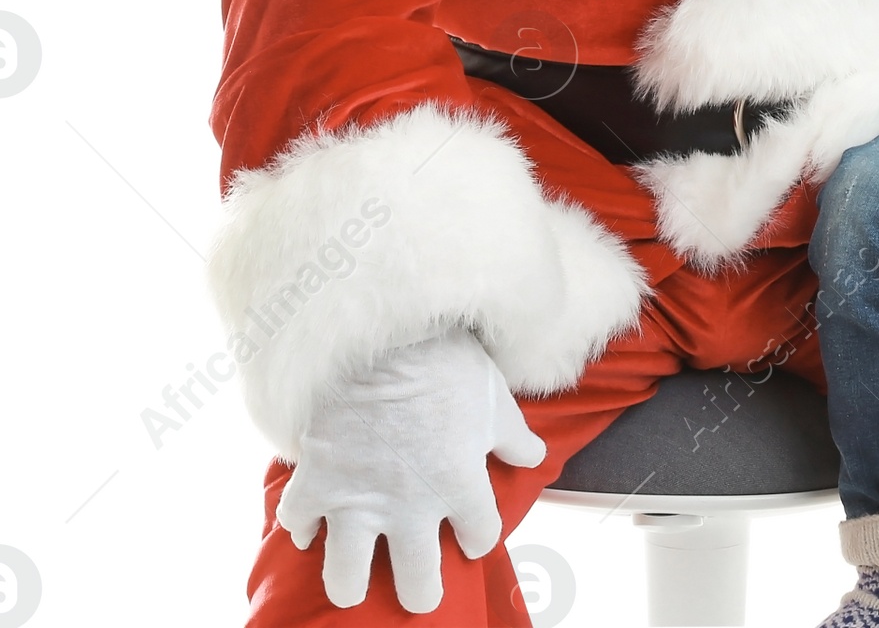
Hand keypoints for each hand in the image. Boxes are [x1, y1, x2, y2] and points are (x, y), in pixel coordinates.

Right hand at [277, 326, 548, 612]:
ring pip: (347, 578)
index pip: (481, 537)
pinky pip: (298, 523)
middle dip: (421, 591)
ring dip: (352, 583)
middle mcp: (410, 508)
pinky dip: (302, 526)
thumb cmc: (448, 361)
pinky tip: (310, 524)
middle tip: (418, 588)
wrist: (386, 333)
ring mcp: (358, 500)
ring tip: (356, 581)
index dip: (480, 536)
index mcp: (460, 486)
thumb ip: (514, 437)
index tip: (473, 531)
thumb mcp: (495, 397)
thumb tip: (535, 458)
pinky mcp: (316, 480)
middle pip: (418, 583)